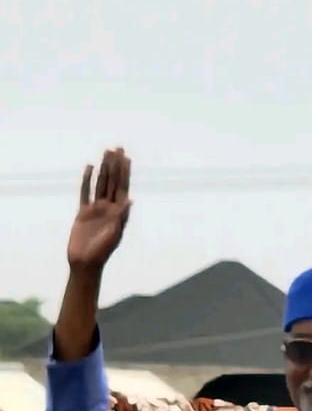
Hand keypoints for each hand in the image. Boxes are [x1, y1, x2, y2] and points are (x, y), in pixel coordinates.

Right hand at [67, 148, 131, 271]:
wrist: (85, 263)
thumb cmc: (103, 251)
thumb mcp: (115, 234)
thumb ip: (122, 216)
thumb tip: (130, 200)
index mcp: (119, 212)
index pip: (123, 187)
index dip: (125, 172)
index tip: (127, 157)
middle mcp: (109, 207)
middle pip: (113, 181)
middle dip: (115, 165)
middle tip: (117, 147)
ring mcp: (96, 208)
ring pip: (101, 183)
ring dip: (103, 168)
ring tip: (105, 153)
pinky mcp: (83, 212)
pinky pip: (85, 192)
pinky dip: (87, 180)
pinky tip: (89, 168)